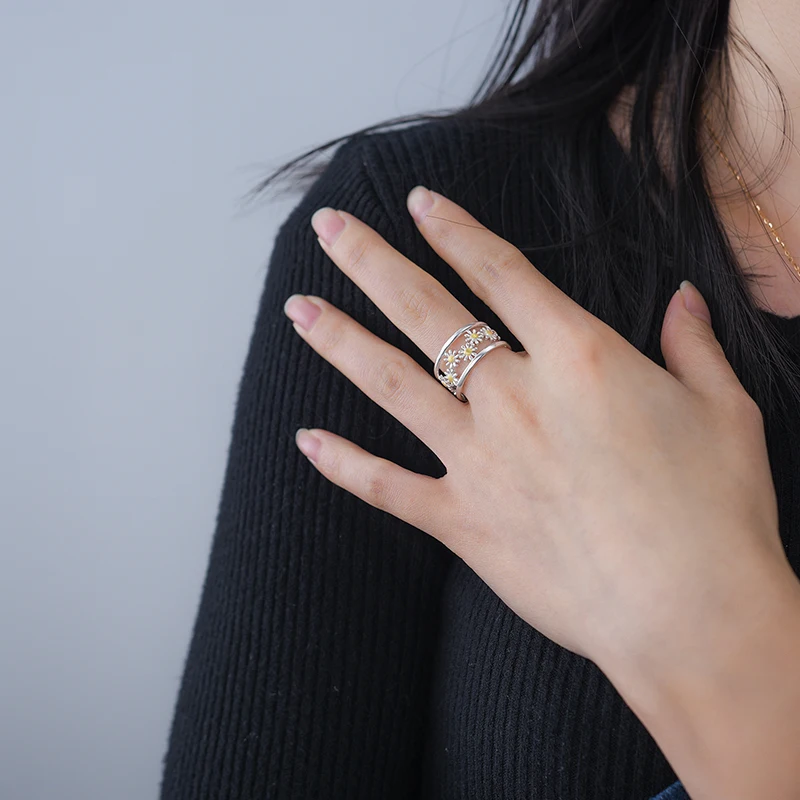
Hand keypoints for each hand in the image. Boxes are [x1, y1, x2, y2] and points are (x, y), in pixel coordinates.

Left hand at [283, 185, 794, 684]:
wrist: (690, 613)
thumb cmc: (716, 512)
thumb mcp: (725, 411)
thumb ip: (695, 344)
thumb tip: (685, 298)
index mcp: (579, 356)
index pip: (500, 271)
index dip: (454, 230)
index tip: (417, 201)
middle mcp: (514, 396)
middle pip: (426, 311)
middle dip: (372, 261)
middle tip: (327, 228)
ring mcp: (479, 459)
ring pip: (392, 383)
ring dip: (340, 341)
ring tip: (297, 308)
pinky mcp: (462, 521)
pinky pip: (387, 486)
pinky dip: (344, 465)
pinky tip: (305, 440)